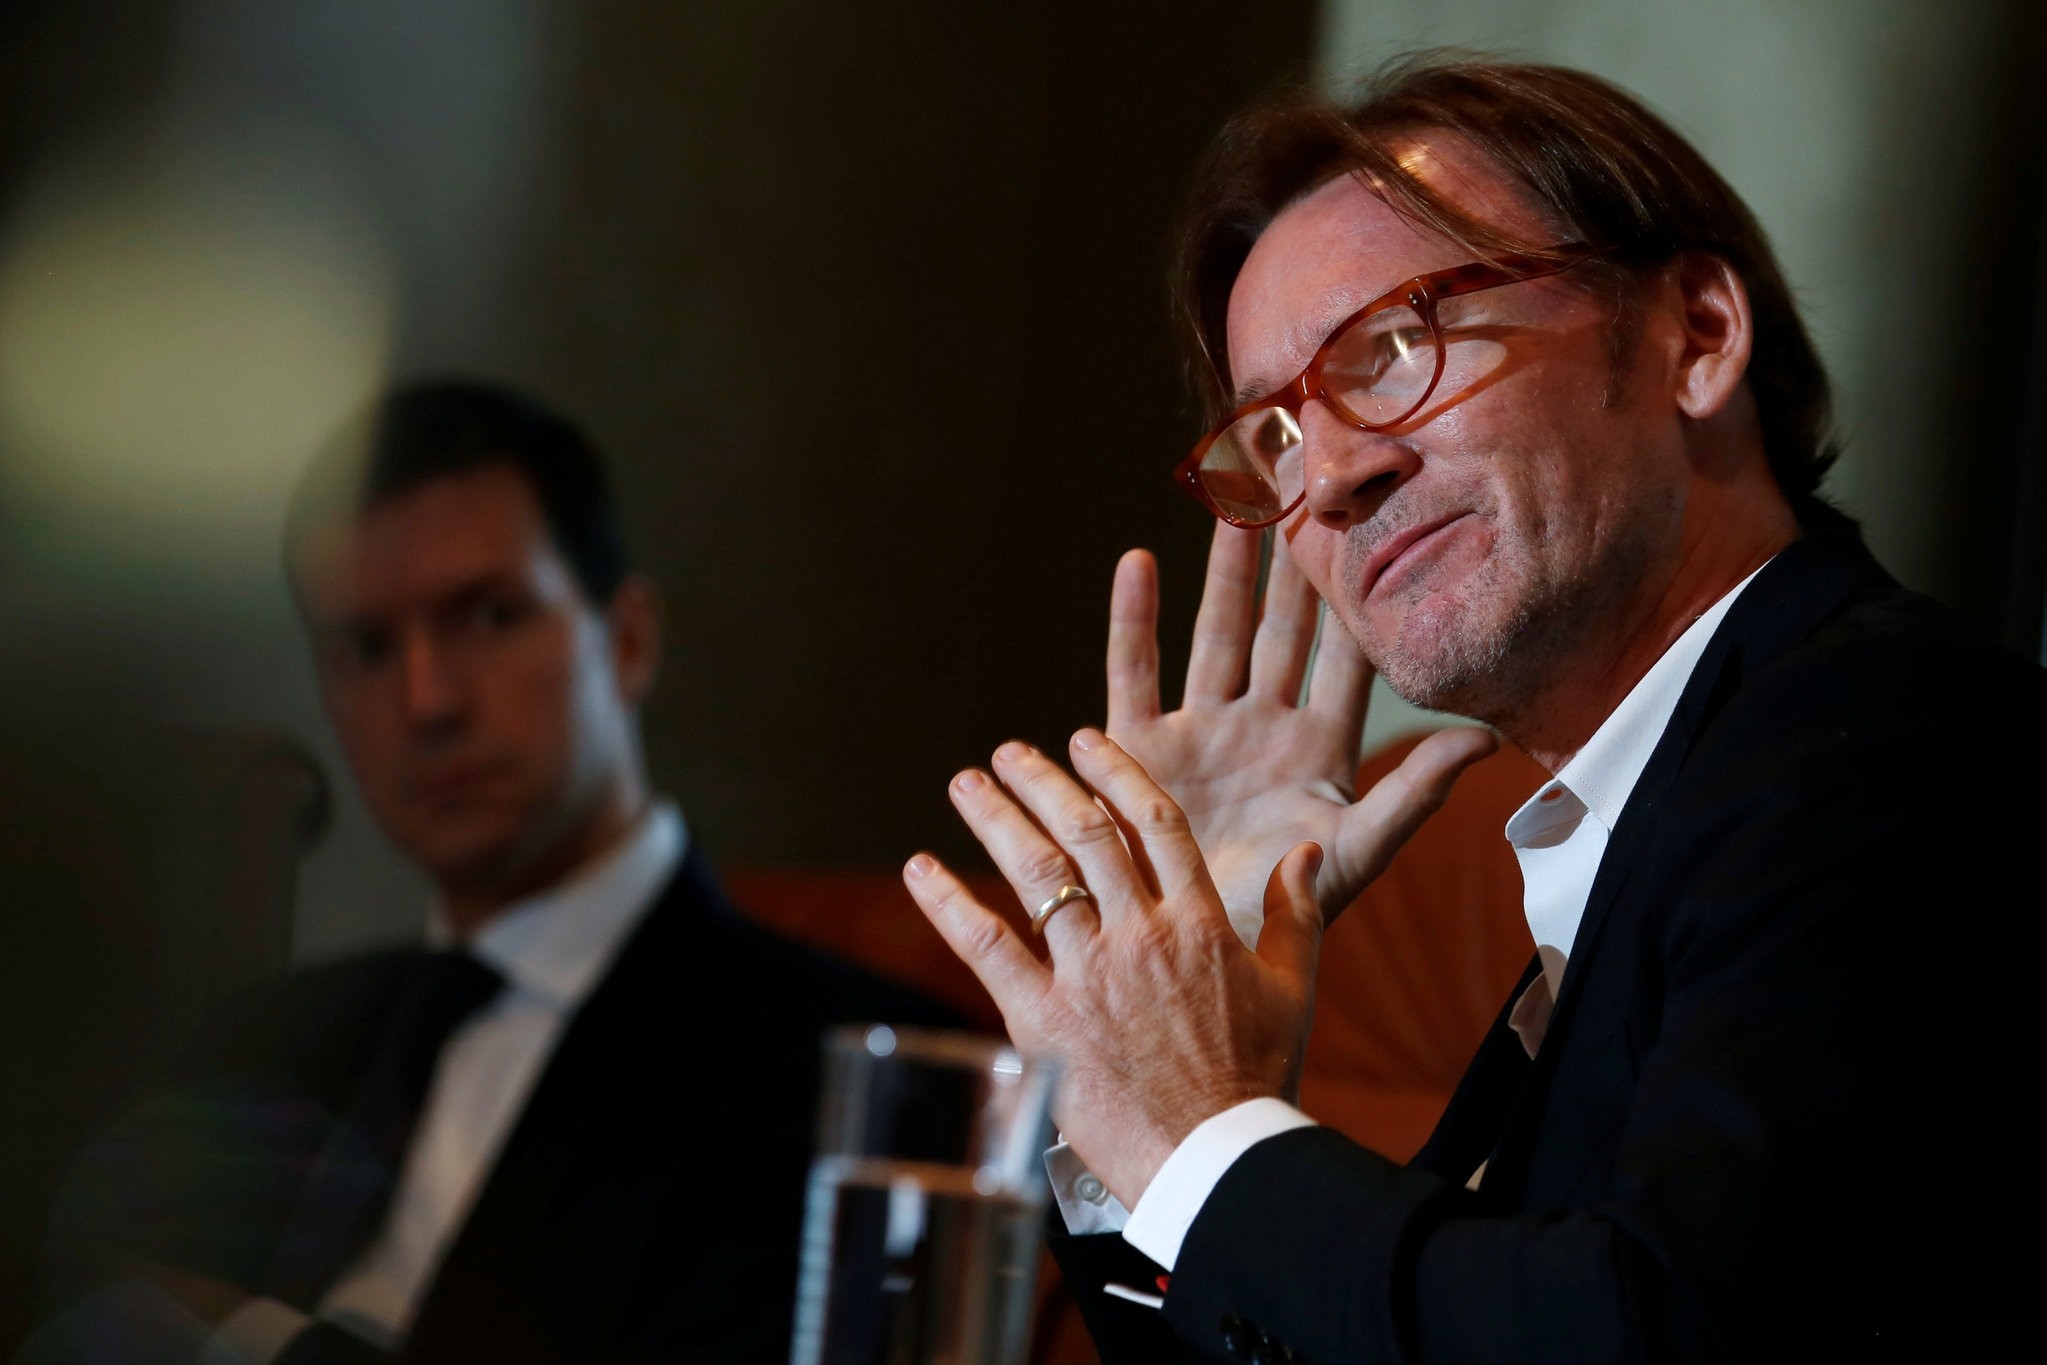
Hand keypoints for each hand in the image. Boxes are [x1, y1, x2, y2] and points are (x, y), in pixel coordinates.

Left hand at [903, 730, 1324, 1205]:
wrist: (1214, 1156)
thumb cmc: (1256, 1079)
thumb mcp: (1294, 989)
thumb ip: (1298, 913)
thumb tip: (1306, 848)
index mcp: (1200, 923)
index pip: (1155, 823)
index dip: (1117, 774)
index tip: (1085, 740)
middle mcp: (1140, 934)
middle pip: (1087, 834)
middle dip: (1043, 783)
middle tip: (1009, 752)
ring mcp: (1088, 973)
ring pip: (1037, 873)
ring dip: (995, 820)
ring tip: (965, 784)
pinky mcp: (1042, 1018)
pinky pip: (986, 946)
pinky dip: (948, 902)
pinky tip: (920, 868)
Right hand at [1108, 522, 1496, 938]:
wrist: (1193, 955)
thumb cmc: (1282, 915)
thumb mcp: (1355, 853)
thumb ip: (1414, 794)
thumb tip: (1486, 737)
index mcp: (1318, 749)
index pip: (1345, 658)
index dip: (1357, 596)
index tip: (1372, 525)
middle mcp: (1261, 728)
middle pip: (1280, 630)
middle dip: (1292, 562)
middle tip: (1302, 486)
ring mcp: (1200, 732)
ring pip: (1214, 634)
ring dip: (1224, 574)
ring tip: (1232, 506)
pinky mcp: (1136, 746)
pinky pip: (1135, 670)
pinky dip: (1134, 617)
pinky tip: (1139, 562)